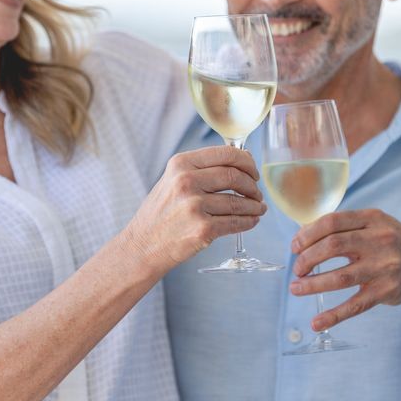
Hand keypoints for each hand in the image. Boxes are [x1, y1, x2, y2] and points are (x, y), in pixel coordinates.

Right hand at [125, 145, 265, 273]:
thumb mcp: (172, 180)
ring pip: (239, 201)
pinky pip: (235, 222)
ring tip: (258, 208)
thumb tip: (242, 159)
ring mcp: (194, 206)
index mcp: (180, 164)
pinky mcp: (203, 229)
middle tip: (256, 193)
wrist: (142, 246)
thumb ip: (202, 169)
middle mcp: (186, 181)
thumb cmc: (160, 214)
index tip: (252, 172)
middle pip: (235, 176)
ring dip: (254, 206)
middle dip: (252, 185)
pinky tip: (251, 221)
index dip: (247, 162)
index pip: (226, 154)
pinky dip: (249, 222)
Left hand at [289, 209, 400, 331]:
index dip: (307, 234)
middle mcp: (381, 240)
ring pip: (340, 277)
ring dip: (312, 284)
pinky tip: (316, 323)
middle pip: (333, 246)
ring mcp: (384, 267)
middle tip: (297, 269)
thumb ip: (346, 227)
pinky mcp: (385, 292)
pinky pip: (354, 306)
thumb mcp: (377, 226)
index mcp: (374, 219)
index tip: (294, 246)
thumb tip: (303, 236)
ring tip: (296, 288)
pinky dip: (333, 316)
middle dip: (307, 258)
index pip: (332, 222)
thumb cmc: (394, 246)